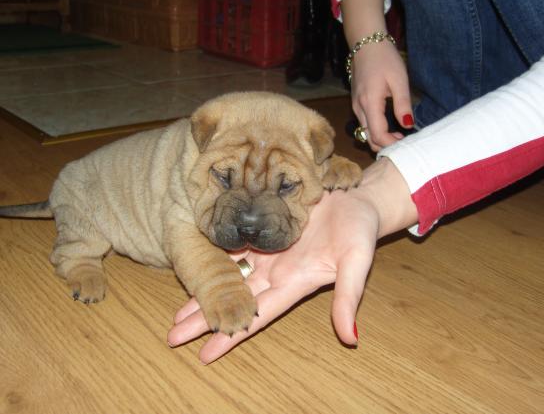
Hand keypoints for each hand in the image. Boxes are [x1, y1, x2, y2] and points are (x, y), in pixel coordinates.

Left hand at [167, 189, 378, 363]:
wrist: (357, 198)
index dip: (232, 335)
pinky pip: (231, 244)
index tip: (204, 355)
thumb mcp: (357, 262)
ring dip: (203, 293)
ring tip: (177, 312)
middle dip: (204, 319)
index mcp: (294, 282)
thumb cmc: (360, 230)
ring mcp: (267, 250)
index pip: (257, 315)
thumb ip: (349, 297)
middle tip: (173, 338)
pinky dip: (212, 256)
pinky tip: (191, 264)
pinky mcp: (262, 226)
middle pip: (234, 301)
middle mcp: (275, 271)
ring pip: (227, 276)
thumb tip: (351, 338)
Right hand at [350, 40, 412, 150]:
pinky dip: (376, 130)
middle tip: (403, 141)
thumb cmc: (384, 58)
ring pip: (365, 132)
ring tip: (399, 135)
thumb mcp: (399, 80)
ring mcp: (355, 106)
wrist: (366, 43)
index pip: (377, 134)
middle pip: (368, 138)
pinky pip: (364, 124)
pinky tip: (389, 126)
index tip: (405, 142)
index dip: (391, 143)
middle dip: (385, 145)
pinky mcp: (356, 103)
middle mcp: (359, 108)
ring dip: (380, 138)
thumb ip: (403, 105)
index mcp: (369, 103)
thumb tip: (407, 125)